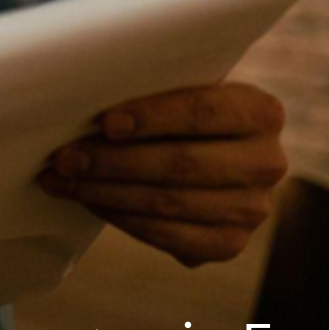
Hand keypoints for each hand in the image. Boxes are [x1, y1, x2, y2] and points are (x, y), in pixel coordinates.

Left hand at [38, 83, 287, 266]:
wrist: (207, 150)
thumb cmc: (177, 108)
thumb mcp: (181, 86)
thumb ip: (153, 85)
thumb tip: (86, 90)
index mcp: (261, 112)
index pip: (203, 112)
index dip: (152, 117)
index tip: (105, 122)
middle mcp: (267, 162)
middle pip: (181, 163)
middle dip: (112, 161)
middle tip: (63, 157)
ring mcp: (253, 209)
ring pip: (167, 203)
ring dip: (105, 192)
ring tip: (61, 179)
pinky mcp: (229, 244)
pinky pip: (168, 236)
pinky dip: (122, 218)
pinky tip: (90, 201)